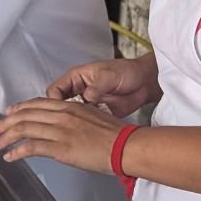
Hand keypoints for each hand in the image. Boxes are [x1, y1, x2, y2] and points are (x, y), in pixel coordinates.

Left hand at [0, 98, 126, 173]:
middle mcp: (61, 115)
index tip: (8, 113)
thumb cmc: (116, 135)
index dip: (19, 108)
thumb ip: (75, 116)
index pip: (37, 104)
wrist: (127, 146)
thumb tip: (64, 123)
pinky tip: (10, 156)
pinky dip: (17, 151)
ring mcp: (59, 131)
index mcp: (69, 106)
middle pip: (25, 115)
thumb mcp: (93, 115)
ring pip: (24, 130)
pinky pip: (31, 147)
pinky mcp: (60, 148)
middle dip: (5, 123)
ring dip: (6, 137)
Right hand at [46, 57, 160, 117]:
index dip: (54, 100)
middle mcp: (78, 91)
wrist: (146, 83)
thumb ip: (96, 87)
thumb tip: (86, 99)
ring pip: (71, 116)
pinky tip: (93, 129)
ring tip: (82, 127)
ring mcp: (87, 104)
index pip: (54, 90)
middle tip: (69, 122)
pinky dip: (87, 128)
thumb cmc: (127, 72)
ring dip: (75, 122)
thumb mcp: (108, 75)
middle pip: (59, 105)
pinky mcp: (97, 114)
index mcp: (75, 78)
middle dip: (62, 114)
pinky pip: (86, 123)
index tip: (61, 110)